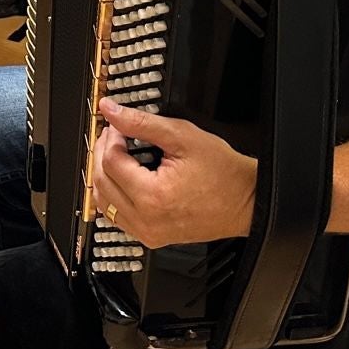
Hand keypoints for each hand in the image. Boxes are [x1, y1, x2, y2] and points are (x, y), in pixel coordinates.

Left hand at [90, 99, 255, 248]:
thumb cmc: (223, 174)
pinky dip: (113, 196)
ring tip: (116, 153)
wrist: (246, 202)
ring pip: (105, 202)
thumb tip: (111, 111)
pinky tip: (123, 178)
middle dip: (102, 153)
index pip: (111, 162)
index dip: (110, 138)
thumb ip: (141, 122)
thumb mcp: (182, 137)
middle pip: (102, 182)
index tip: (116, 126)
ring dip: (104, 175)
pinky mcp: (151, 237)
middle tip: (113, 135)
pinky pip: (117, 217)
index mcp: (152, 196)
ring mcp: (148, 232)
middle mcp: (146, 220)